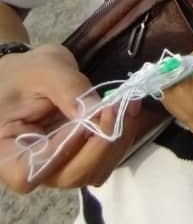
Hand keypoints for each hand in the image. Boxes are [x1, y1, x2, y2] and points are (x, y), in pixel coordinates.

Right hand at [0, 44, 142, 192]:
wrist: (28, 73)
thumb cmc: (26, 72)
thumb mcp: (44, 70)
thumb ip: (68, 89)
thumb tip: (97, 111)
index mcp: (8, 151)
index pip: (31, 172)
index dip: (60, 152)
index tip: (81, 122)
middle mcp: (33, 168)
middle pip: (69, 176)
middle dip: (100, 145)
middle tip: (118, 108)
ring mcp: (59, 164)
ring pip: (91, 171)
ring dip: (116, 141)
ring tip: (128, 105)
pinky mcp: (78, 154)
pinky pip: (102, 158)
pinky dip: (120, 137)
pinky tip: (127, 109)